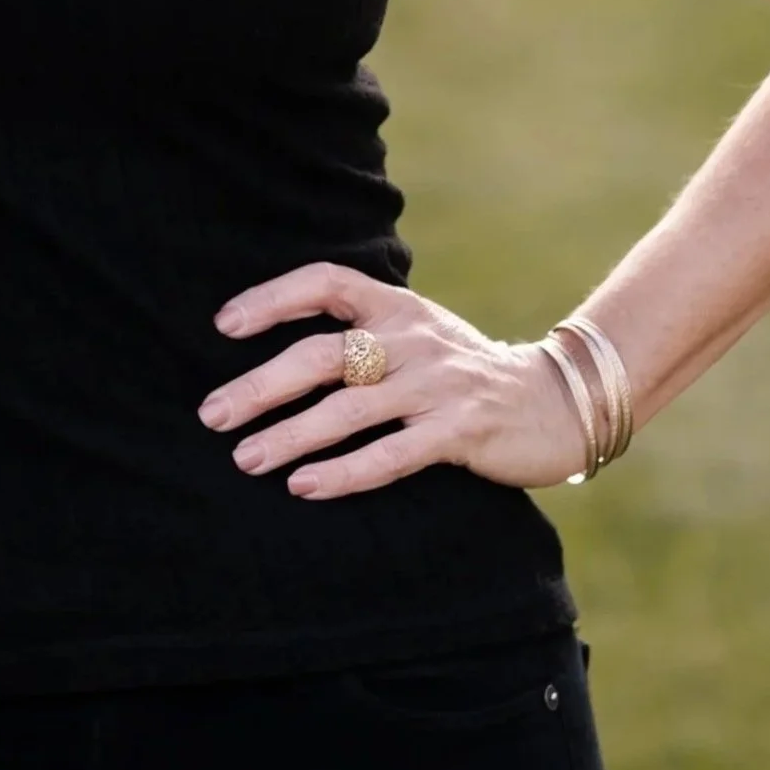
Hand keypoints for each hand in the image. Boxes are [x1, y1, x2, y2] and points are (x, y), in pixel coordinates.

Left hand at [198, 263, 588, 497]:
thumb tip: (277, 355)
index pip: (326, 282)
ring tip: (246, 458)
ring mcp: (438, 384)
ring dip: (290, 435)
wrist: (557, 401)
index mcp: (398, 306)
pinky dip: (345, 472)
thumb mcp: (417, 335)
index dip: (273, 298)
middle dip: (261, 384)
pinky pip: (391, 453)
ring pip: (349, 408)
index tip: (224, 326)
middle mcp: (413, 338)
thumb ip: (363, 334)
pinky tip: (305, 486)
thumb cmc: (464, 372)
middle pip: (324, 353)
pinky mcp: (460, 430)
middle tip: (212, 414)